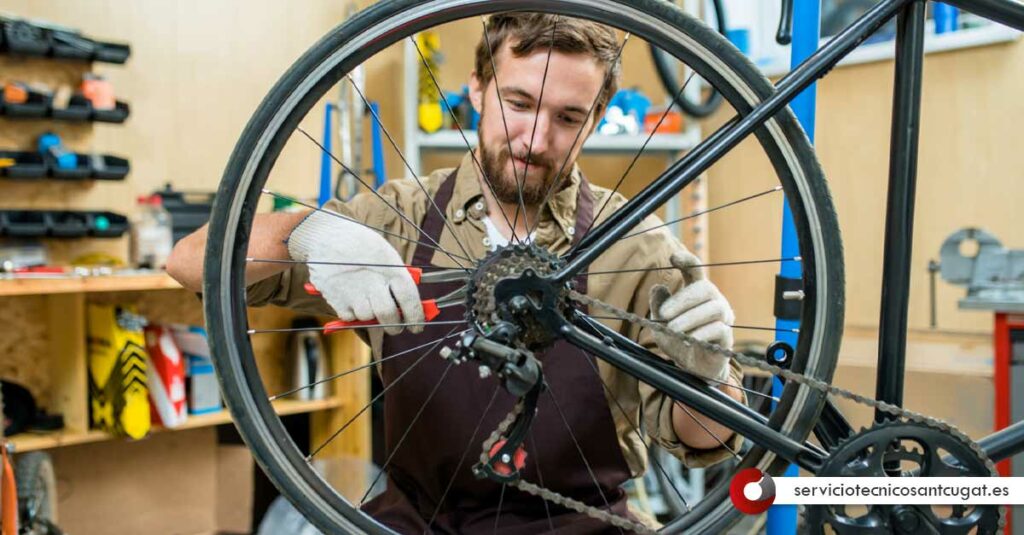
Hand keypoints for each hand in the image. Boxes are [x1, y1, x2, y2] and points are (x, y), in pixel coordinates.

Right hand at [287, 210, 424, 334]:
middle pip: (389, 316)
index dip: (416, 316)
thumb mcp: (385, 253)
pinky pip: (350, 317)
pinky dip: (353, 313)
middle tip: (396, 326)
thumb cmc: (359, 243)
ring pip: (368, 318)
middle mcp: (374, 283)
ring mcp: (354, 293)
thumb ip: (397, 277)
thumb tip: (407, 303)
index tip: (416, 326)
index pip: (410, 300)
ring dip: (371, 315)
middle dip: (395, 325)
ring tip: (367, 298)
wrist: (325, 235)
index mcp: (391, 270)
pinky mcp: (336, 300)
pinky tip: (352, 297)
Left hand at [649, 251, 734, 383]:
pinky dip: (702, 333)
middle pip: (705, 288)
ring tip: (674, 329)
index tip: (673, 257)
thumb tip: (657, 287)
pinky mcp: (726, 337)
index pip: (695, 270)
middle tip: (664, 315)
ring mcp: (722, 318)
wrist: (691, 367)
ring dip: (690, 318)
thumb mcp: (660, 324)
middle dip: (682, 301)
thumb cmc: (678, 339)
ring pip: (713, 308)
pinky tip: (689, 339)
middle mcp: (712, 301)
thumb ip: (658, 306)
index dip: (687, 261)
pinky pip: (719, 329)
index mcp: (696, 293)